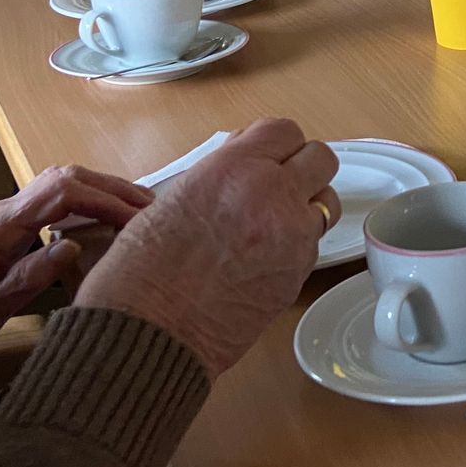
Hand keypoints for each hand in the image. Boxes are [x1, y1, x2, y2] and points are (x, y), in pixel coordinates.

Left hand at [0, 167, 153, 367]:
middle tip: (152, 210)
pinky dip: (88, 204)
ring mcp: (4, 216)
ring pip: (61, 185)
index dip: (104, 200)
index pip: (59, 193)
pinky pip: (54, 202)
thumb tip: (74, 247)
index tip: (136, 220)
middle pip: (65, 178)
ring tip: (140, 212)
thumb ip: (27, 279)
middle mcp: (1, 212)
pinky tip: (108, 222)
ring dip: (103, 192)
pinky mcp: (9, 226)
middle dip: (112, 189)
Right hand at [74, 118, 338, 378]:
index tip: (263, 157)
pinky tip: (263, 261)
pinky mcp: (299, 275)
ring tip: (271, 227)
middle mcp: (272, 195)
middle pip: (320, 158)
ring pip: (325, 202)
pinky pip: (313, 244)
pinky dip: (296, 246)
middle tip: (277, 187)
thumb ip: (220, 176)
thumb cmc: (140, 271)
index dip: (274, 145)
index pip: (284, 131)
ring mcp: (292, 237)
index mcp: (233, 168)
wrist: (148, 335)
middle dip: (301, 169)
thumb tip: (244, 167)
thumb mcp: (173, 198)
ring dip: (305, 207)